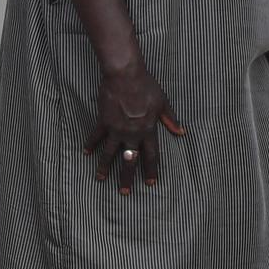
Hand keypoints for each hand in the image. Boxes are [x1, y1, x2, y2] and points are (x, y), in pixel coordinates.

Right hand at [83, 61, 184, 193]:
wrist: (125, 76)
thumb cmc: (147, 86)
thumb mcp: (163, 103)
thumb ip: (170, 120)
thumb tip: (181, 132)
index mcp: (148, 130)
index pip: (151, 155)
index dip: (151, 170)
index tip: (150, 183)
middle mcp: (132, 133)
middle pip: (130, 160)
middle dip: (127, 177)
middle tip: (125, 192)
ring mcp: (116, 129)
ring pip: (109, 153)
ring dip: (105, 167)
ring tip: (101, 179)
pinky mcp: (103, 122)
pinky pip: (95, 136)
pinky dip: (90, 144)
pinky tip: (86, 153)